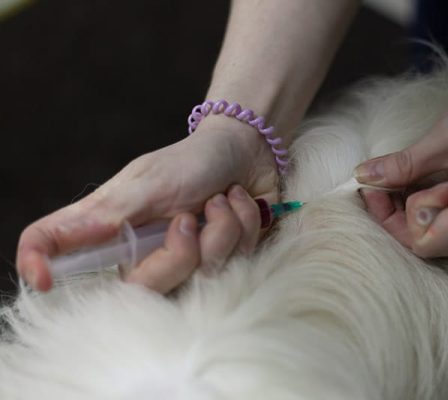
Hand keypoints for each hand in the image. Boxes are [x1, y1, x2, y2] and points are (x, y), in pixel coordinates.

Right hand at [16, 116, 278, 292]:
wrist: (247, 151)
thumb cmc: (193, 161)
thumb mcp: (148, 182)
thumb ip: (106, 216)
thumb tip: (45, 246)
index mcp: (112, 229)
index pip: (58, 251)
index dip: (40, 267)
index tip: (45, 280)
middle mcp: (142, 254)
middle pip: (147, 289)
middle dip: (184, 249)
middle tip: (191, 214)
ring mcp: (184, 265)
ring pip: (203, 277)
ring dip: (224, 228)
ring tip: (222, 199)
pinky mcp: (223, 265)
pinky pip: (239, 263)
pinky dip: (246, 226)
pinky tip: (241, 205)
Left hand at [355, 60, 447, 256]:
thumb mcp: (447, 136)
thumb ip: (403, 166)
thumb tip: (363, 178)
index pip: (423, 244)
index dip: (391, 220)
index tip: (374, 188)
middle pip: (432, 241)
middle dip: (407, 209)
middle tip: (404, 171)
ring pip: (444, 232)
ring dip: (424, 204)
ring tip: (436, 167)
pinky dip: (440, 202)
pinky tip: (440, 175)